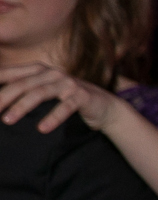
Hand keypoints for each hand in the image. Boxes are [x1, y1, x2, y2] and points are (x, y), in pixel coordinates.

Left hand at [0, 62, 124, 132]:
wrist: (104, 107)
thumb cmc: (67, 100)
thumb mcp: (44, 92)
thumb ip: (24, 91)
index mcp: (38, 70)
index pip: (9, 73)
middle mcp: (51, 73)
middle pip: (21, 84)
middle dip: (3, 98)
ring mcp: (67, 83)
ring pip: (40, 93)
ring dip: (21, 107)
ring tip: (7, 120)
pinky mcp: (82, 96)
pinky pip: (65, 107)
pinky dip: (53, 118)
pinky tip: (42, 129)